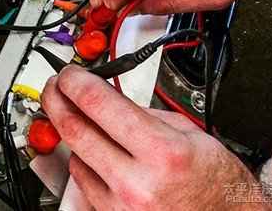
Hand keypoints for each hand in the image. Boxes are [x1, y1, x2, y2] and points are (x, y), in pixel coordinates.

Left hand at [42, 66, 271, 210]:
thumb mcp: (188, 133)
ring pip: (74, 155)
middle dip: (56, 100)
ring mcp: (121, 206)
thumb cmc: (215, 182)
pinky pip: (82, 181)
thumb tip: (101, 94)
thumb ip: (141, 112)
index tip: (68, 74)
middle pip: (74, 129)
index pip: (98, 103)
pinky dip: (85, 162)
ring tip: (84, 121)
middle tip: (56, 88)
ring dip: (73, 133)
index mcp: (162, 152)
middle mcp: (137, 183)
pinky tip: (97, 154)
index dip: (74, 81)